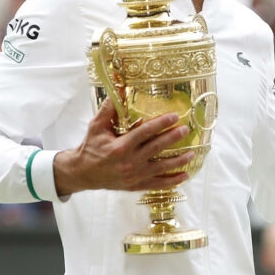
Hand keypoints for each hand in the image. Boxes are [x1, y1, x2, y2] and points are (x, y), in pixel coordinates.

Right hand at [53, 98, 194, 194]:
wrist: (81, 173)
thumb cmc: (90, 147)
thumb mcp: (95, 126)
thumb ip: (108, 109)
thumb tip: (119, 89)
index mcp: (120, 146)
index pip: (145, 132)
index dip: (161, 123)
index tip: (174, 116)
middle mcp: (129, 162)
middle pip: (156, 148)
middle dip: (173, 138)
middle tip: (186, 130)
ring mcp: (133, 176)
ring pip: (161, 168)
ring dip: (178, 161)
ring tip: (192, 153)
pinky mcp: (135, 186)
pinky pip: (157, 184)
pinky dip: (172, 182)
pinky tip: (184, 176)